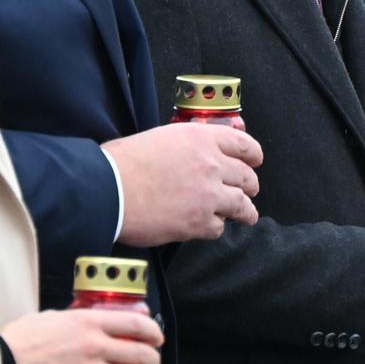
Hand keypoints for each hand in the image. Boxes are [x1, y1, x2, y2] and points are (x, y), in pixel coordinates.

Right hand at [0, 308, 161, 363]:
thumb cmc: (24, 338)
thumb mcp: (57, 316)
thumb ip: (82, 319)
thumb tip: (98, 319)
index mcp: (90, 321)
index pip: (135, 322)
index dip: (153, 331)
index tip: (157, 336)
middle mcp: (95, 345)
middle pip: (140, 352)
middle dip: (153, 359)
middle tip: (154, 361)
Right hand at [104, 123, 262, 245]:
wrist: (109, 188)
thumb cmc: (126, 161)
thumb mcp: (164, 136)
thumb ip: (191, 141)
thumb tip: (206, 143)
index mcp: (201, 137)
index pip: (243, 144)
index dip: (253, 155)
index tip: (255, 161)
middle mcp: (211, 163)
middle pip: (246, 176)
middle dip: (250, 185)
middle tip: (248, 190)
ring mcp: (208, 194)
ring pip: (241, 204)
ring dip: (245, 211)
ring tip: (247, 215)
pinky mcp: (198, 222)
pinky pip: (219, 227)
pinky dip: (215, 227)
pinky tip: (208, 226)